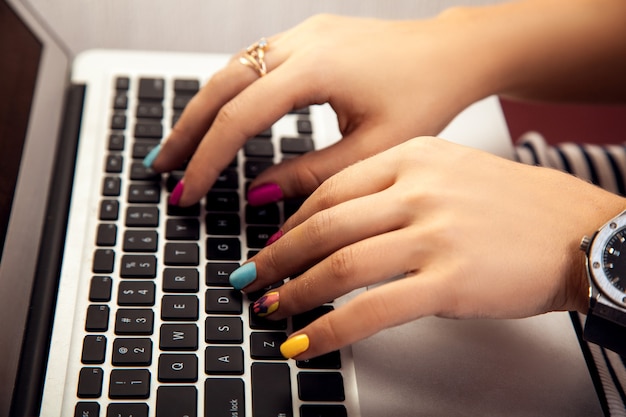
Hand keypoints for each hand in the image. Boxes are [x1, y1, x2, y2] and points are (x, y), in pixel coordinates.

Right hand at [149, 13, 491, 205]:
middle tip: (161, 167)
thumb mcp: (374, 150)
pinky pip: (253, 63)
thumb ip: (312, 176)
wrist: (452, 54)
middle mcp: (301, 42)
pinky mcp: (308, 37)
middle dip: (187, 129)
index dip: (208, 159)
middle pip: (221, 85)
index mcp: (317, 67)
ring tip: (181, 148)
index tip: (189, 191)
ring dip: (203, 109)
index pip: (241, 117)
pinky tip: (220, 117)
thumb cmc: (428, 95)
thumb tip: (259, 195)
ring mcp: (302, 34)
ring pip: (232, 70)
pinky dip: (229, 94)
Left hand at [230, 138, 624, 359]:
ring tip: (270, 308)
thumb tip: (335, 224)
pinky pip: (370, 308)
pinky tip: (304, 341)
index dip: (290, 223)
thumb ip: (391, 190)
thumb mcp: (447, 173)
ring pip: (338, 265)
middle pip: (323, 225)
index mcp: (412, 156)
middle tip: (251, 277)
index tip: (271, 244)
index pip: (329, 189)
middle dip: (276, 257)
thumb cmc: (512, 206)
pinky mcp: (450, 281)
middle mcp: (418, 189)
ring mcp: (434, 234)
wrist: (576, 230)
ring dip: (293, 291)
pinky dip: (328, 328)